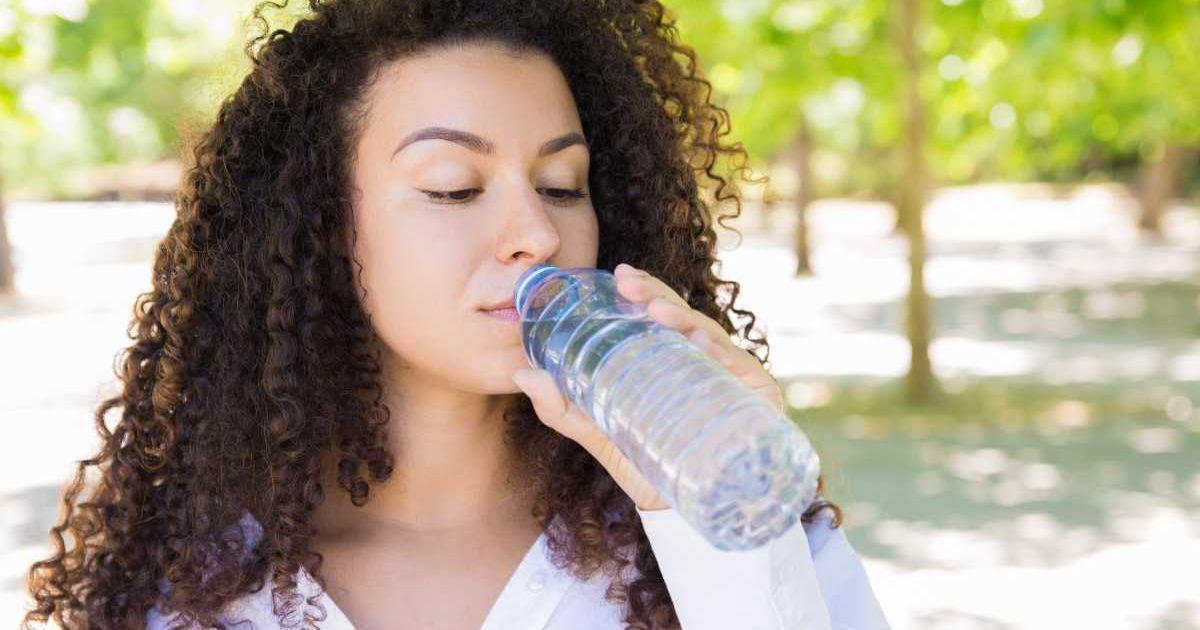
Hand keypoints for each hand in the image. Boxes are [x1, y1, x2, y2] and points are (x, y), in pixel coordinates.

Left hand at [511, 263, 785, 512]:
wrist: (683, 513)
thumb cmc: (646, 462)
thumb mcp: (598, 432)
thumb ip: (560, 407)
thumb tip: (521, 374)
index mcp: (671, 357)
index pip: (660, 315)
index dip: (644, 290)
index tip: (620, 274)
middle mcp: (703, 360)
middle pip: (684, 318)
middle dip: (658, 295)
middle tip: (630, 284)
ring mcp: (732, 377)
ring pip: (711, 337)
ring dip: (686, 320)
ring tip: (658, 312)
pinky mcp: (756, 401)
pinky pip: (743, 372)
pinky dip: (724, 356)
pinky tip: (704, 347)